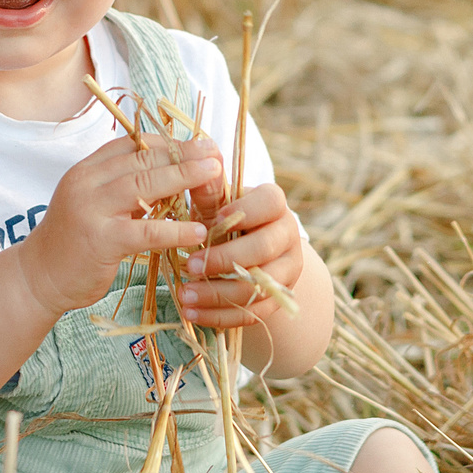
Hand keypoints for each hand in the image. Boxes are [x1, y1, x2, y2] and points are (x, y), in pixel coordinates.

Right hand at [8, 135, 220, 315]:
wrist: (38, 277)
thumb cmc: (73, 242)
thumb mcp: (94, 203)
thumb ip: (122, 187)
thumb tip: (168, 171)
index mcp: (87, 170)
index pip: (132, 143)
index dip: (167, 141)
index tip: (197, 143)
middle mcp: (86, 183)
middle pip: (142, 158)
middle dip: (182, 153)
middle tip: (214, 150)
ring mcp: (91, 210)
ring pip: (145, 184)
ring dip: (184, 177)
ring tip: (214, 175)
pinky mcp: (100, 241)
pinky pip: (146, 231)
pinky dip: (175, 229)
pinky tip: (199, 231)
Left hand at [177, 181, 304, 330]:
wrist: (246, 254)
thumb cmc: (224, 221)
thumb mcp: (214, 205)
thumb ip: (208, 190)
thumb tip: (201, 157)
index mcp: (275, 205)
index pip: (270, 203)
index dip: (244, 212)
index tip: (214, 221)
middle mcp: (288, 236)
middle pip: (264, 249)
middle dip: (224, 259)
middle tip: (190, 266)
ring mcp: (287, 270)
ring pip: (258, 287)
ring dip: (217, 293)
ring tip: (184, 294)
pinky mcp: (277, 299)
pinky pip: (252, 313)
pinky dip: (219, 316)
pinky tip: (192, 313)